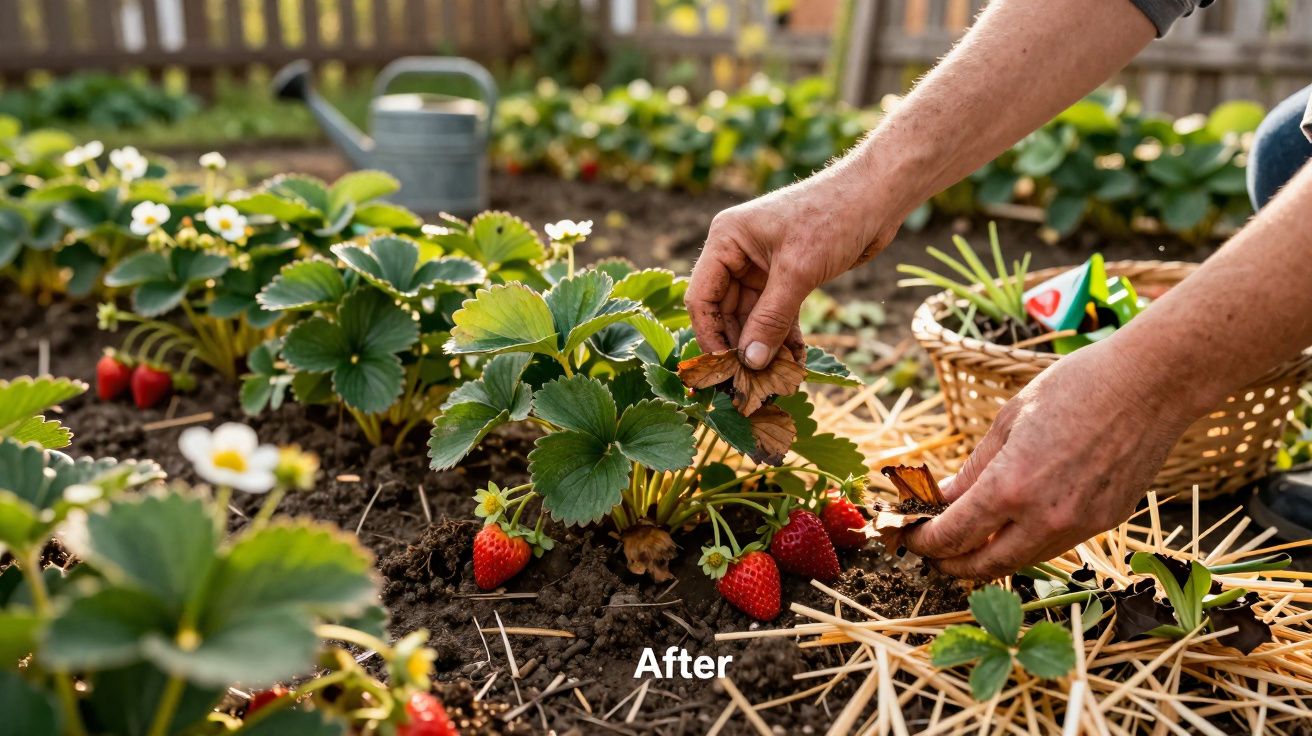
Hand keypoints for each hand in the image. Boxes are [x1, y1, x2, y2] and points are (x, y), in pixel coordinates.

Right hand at [687, 166, 897, 367]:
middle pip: (726, 311)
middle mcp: (738, 253)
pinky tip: (796, 360)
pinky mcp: (788, 275)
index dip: (709, 335)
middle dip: (740, 345)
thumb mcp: (798, 272)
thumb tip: (749, 362)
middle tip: (752, 381)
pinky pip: (777, 313)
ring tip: (777, 376)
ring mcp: (762, 265)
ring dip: (764, 345)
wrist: (877, 195)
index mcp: (727, 240)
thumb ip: (771, 319)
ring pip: (753, 316)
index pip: (702, 296)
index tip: (723, 369)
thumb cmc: (833, 217)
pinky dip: (784, 336)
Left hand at [902, 340, 1193, 578]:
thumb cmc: (1076, 387)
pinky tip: (1014, 526)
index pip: (953, 536)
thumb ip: (974, 468)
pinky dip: (1026, 544)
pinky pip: (1055, 546)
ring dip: (988, 559)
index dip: (924, 541)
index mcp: (1010, 487)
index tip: (909, 535)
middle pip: (983, 566)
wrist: (1152, 385)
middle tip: (931, 552)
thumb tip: (944, 497)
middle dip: (950, 564)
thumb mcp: (1008, 420)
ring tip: (968, 542)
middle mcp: (1044, 518)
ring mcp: (1079, 526)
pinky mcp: (1105, 523)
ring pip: (1021, 561)